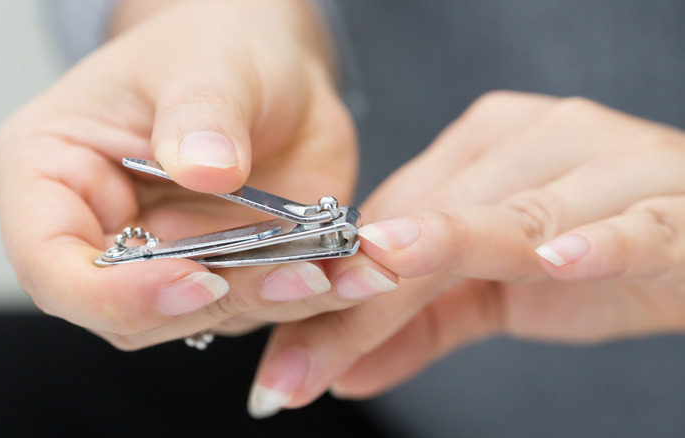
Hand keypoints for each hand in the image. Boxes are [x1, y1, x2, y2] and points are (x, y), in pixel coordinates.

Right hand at [0, 0, 393, 349]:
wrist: (266, 63)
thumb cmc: (210, 46)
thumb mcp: (204, 61)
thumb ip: (200, 113)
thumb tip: (205, 169)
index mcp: (49, 176)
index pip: (52, 267)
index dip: (117, 294)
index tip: (196, 279)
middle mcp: (98, 232)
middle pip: (130, 312)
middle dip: (214, 302)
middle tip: (293, 274)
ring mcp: (162, 260)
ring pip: (202, 317)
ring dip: (272, 302)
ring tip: (336, 271)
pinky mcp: (221, 270)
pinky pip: (256, 302)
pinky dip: (308, 294)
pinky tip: (353, 271)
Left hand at [247, 91, 684, 417]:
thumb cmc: (599, 253)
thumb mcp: (496, 293)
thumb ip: (420, 326)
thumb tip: (343, 373)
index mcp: (487, 147)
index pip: (395, 216)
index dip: (337, 278)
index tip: (285, 341)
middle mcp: (539, 139)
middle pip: (437, 216)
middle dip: (369, 290)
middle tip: (305, 357)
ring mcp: (607, 164)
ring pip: (517, 213)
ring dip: (453, 249)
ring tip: (387, 275)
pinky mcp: (671, 203)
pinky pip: (630, 220)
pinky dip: (598, 238)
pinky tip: (560, 259)